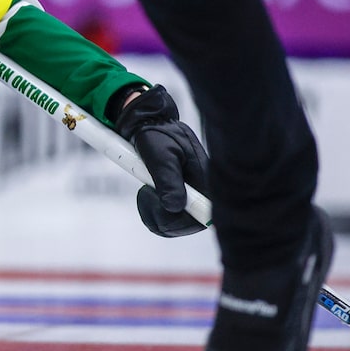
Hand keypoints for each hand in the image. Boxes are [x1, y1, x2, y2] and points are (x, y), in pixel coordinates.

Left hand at [114, 85, 209, 237]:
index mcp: (204, 180)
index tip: (163, 212)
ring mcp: (189, 195)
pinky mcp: (178, 196)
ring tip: (145, 191)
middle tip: (145, 193)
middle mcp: (200, 191)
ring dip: (154, 214)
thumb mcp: (160, 156)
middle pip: (188, 224)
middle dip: (162, 217)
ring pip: (174, 224)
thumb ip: (167, 180)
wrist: (146, 126)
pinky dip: (152, 210)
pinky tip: (147, 194)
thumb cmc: (156, 136)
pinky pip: (167, 217)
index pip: (204, 215)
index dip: (184, 222)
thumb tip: (173, 207)